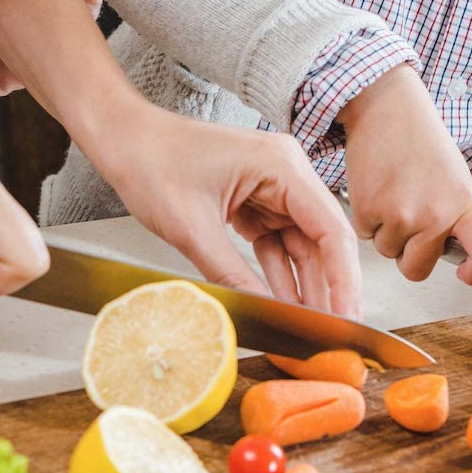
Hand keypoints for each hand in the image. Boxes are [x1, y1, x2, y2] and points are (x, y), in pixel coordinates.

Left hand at [104, 109, 361, 316]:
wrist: (124, 140)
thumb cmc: (153, 164)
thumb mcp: (193, 229)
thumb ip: (234, 275)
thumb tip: (266, 315)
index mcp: (282, 165)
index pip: (331, 228)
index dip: (343, 278)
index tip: (347, 317)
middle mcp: (286, 171)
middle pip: (322, 238)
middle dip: (326, 286)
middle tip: (331, 333)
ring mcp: (272, 184)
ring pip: (301, 242)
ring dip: (302, 283)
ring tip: (308, 326)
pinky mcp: (256, 197)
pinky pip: (276, 239)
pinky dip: (278, 270)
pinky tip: (283, 302)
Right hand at [338, 65, 471, 284]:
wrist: (387, 107)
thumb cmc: (420, 139)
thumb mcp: (455, 178)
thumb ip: (456, 217)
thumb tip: (451, 253)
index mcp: (464, 205)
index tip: (467, 273)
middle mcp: (435, 215)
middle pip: (418, 268)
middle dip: (410, 254)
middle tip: (409, 221)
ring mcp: (400, 215)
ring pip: (388, 251)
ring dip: (387, 232)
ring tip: (392, 193)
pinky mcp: (368, 210)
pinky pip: (366, 235)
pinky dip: (367, 218)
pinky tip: (376, 189)